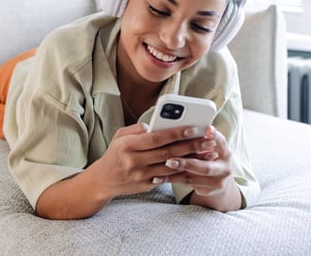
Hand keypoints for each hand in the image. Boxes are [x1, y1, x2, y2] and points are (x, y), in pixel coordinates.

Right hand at [90, 122, 214, 197]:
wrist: (103, 180)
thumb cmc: (114, 154)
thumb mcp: (119, 136)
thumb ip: (135, 129)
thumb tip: (151, 125)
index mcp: (127, 145)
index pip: (155, 138)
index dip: (175, 133)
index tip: (192, 128)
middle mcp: (134, 161)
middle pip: (167, 153)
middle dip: (190, 146)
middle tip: (207, 140)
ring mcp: (140, 175)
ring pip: (171, 166)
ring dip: (191, 160)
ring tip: (207, 153)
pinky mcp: (146, 186)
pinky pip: (167, 178)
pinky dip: (182, 171)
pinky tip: (195, 166)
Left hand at [159, 125, 241, 210]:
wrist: (216, 179)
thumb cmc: (207, 155)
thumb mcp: (208, 145)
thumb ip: (198, 136)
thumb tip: (181, 125)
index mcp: (224, 151)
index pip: (220, 142)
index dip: (214, 136)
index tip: (207, 129)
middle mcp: (224, 168)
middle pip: (206, 167)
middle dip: (186, 164)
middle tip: (170, 160)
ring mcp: (217, 182)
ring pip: (192, 178)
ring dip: (173, 173)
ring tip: (158, 170)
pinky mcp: (208, 191)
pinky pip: (186, 184)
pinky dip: (170, 180)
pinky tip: (157, 178)